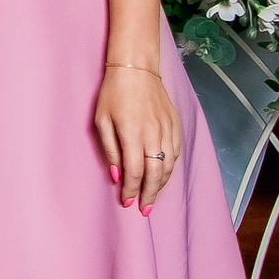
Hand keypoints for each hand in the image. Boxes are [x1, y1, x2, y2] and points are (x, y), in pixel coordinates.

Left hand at [94, 62, 183, 213]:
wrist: (137, 68)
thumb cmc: (113, 93)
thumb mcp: (101, 121)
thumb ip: (110, 149)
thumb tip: (117, 175)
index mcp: (133, 133)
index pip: (135, 171)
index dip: (132, 190)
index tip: (127, 202)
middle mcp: (154, 134)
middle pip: (155, 173)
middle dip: (150, 195)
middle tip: (144, 210)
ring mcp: (167, 129)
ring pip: (169, 165)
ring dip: (161, 184)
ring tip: (153, 197)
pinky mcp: (176, 124)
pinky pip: (176, 152)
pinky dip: (171, 167)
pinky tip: (164, 175)